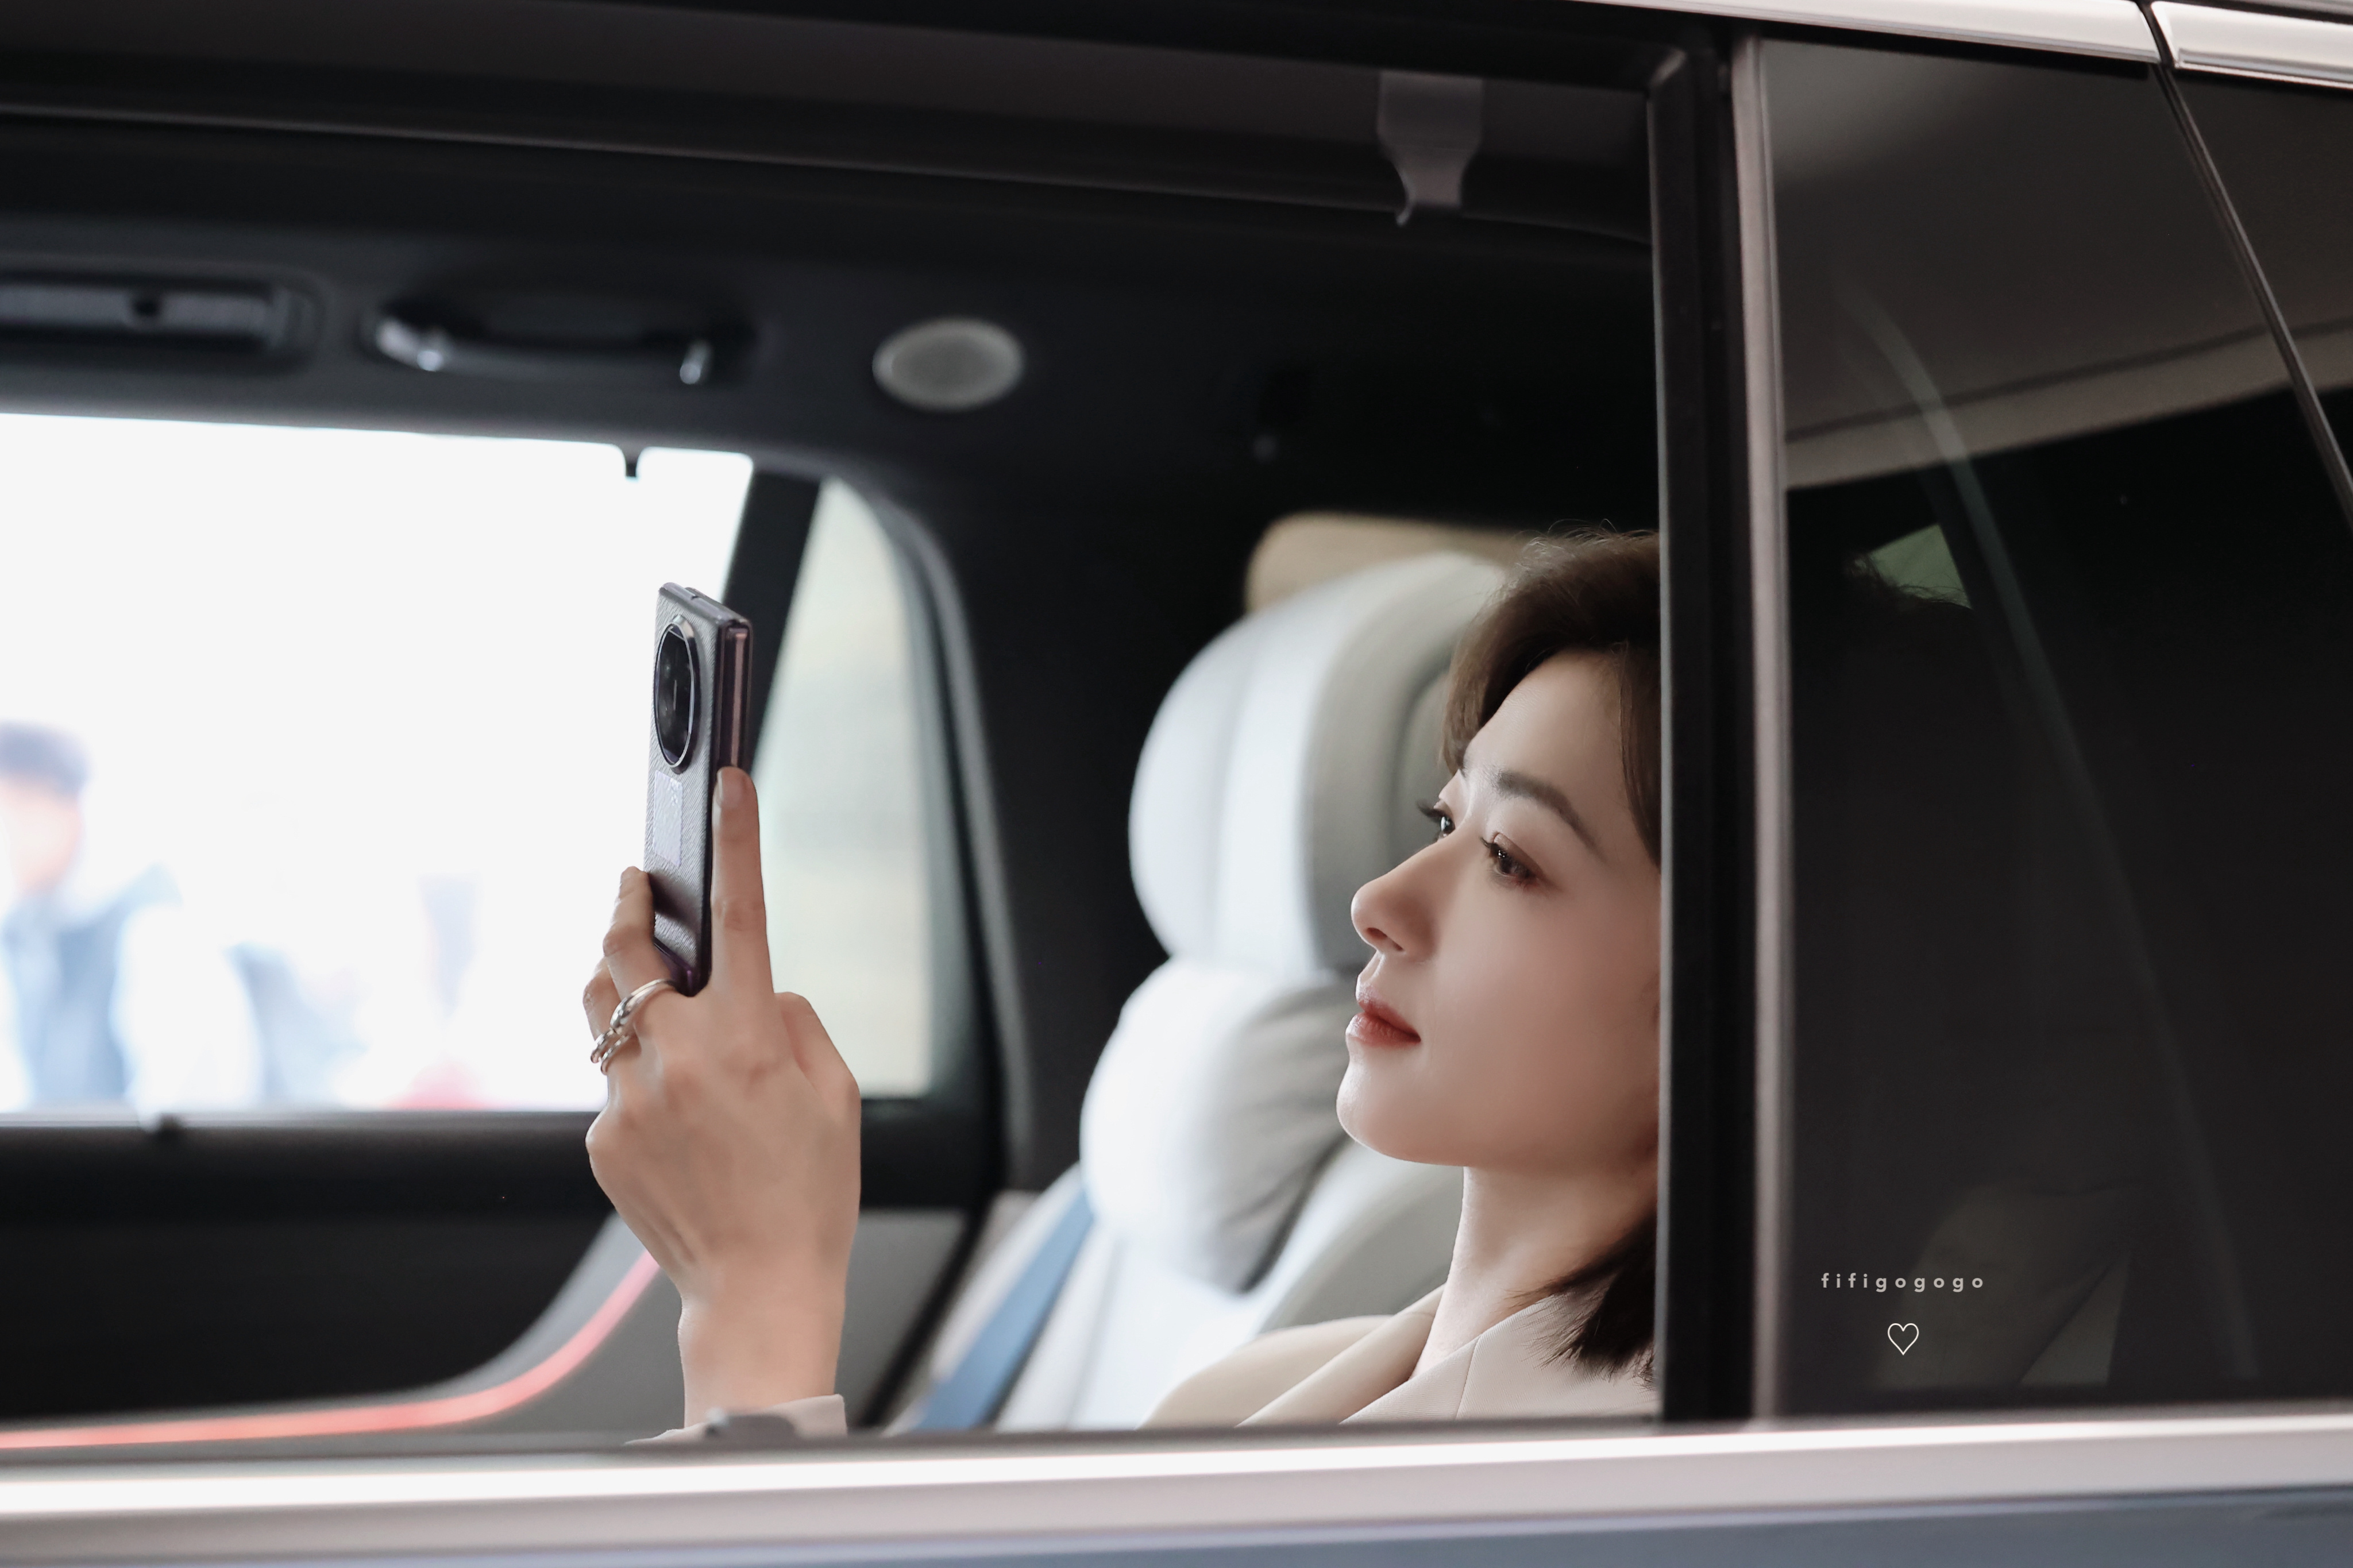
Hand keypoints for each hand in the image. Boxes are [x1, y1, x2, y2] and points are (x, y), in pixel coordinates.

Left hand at [583, 766, 861, 1424]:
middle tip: (637, 883)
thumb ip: (793, 1022)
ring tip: (643, 989)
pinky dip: (637, 1080)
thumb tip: (755, 993)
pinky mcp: (603, 1139)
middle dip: (630, 904)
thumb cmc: (810, 1192)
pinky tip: (675, 1120)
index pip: (741, 915)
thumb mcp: (835, 1095)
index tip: (728, 789)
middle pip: (627, 950)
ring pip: (599, 1010)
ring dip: (618, 984)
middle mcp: (679, 1057)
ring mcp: (630, 1099)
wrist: (757, 1287)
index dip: (736, 842)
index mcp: (749, 1037)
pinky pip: (611, 1083)